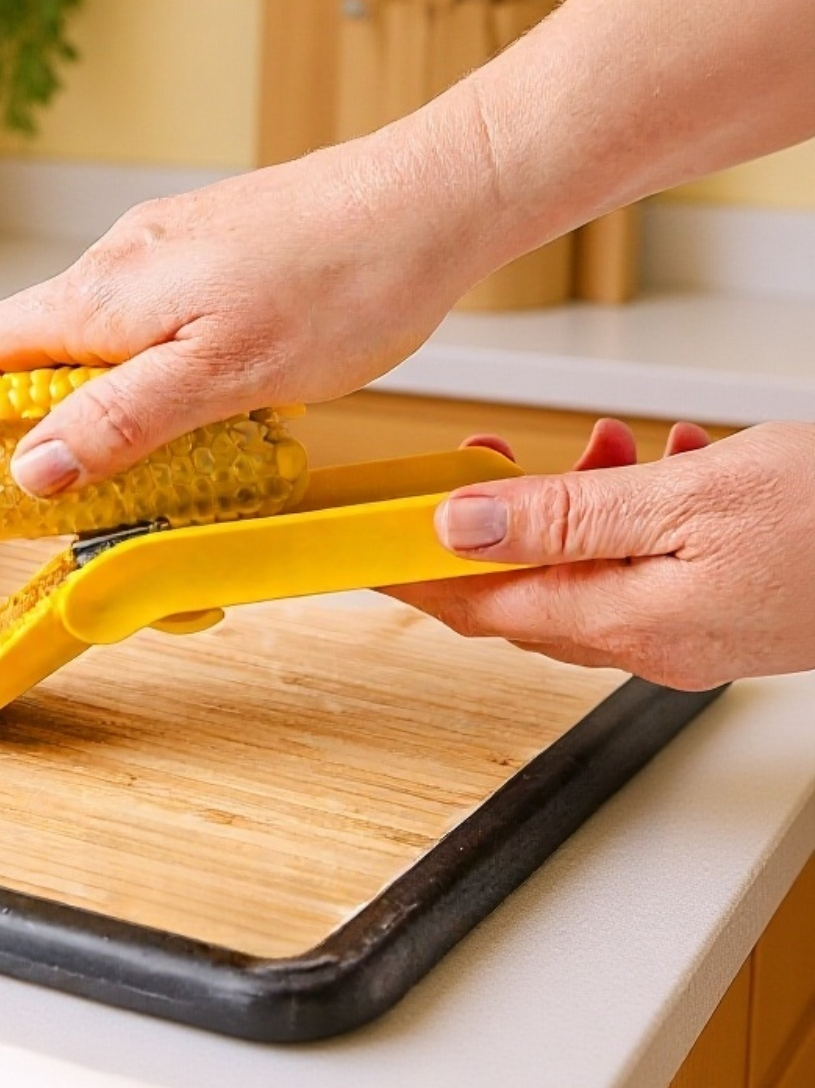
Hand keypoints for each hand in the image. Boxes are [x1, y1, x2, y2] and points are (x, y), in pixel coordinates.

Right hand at [0, 132, 482, 495]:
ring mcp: (169, 245)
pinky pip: (162, 315)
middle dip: (75, 418)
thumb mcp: (223, 376)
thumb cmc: (341, 285)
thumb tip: (31, 467)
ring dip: (132, 395)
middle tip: (133, 475)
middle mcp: (121, 258)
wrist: (432, 200)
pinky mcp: (215, 245)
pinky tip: (238, 385)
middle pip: (46, 346)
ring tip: (200, 435)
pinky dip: (177, 362)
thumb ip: (120, 420)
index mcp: (103, 291)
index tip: (36, 473)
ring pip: (109, 334)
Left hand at [388, 420, 814, 689]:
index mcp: (631, 623)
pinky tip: (660, 460)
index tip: (360, 551)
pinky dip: (635, 508)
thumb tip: (456, 526)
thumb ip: (562, 518)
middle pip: (527, 591)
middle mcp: (655, 641)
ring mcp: (695, 629)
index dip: (412, 577)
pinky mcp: (727, 605)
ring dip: (572, 505)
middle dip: (489, 527)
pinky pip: (647, 560)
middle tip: (471, 466)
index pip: (480, 610)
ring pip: (590, 568)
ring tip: (600, 446)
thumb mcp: (686, 500)